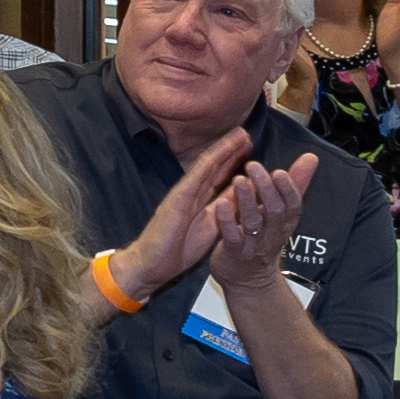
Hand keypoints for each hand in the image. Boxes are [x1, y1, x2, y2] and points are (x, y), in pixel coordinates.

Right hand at [109, 127, 257, 294]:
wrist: (150, 265)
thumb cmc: (176, 249)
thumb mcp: (210, 226)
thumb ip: (224, 209)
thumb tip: (243, 195)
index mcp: (199, 200)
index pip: (219, 176)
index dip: (234, 161)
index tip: (249, 147)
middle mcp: (191, 193)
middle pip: (214, 166)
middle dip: (231, 149)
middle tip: (246, 133)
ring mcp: (182, 195)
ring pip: (205, 167)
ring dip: (222, 151)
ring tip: (239, 136)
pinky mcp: (175, 202)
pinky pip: (192, 181)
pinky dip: (205, 167)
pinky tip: (216, 155)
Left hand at [209, 151, 319, 284]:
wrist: (249, 281)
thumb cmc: (264, 239)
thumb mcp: (283, 214)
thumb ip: (295, 184)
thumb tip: (311, 158)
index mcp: (284, 223)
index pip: (293, 205)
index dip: (288, 189)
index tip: (279, 172)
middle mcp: (271, 234)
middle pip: (275, 211)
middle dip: (266, 188)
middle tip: (254, 166)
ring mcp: (253, 245)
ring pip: (253, 222)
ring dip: (246, 200)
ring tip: (238, 180)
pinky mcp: (234, 253)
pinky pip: (232, 237)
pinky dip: (227, 220)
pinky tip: (221, 204)